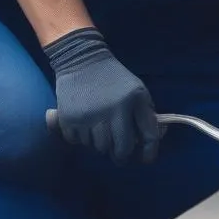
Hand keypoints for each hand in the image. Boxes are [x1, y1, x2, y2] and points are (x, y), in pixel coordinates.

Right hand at [44, 28, 160, 163]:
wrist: (82, 59)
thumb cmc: (114, 77)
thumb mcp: (137, 90)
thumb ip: (146, 115)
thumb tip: (150, 142)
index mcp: (133, 101)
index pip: (148, 136)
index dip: (149, 152)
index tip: (146, 159)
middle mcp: (112, 111)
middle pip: (120, 149)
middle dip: (121, 155)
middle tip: (119, 154)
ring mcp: (89, 117)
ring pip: (98, 148)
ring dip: (100, 144)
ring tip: (100, 131)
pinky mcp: (68, 119)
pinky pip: (77, 142)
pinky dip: (81, 139)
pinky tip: (85, 125)